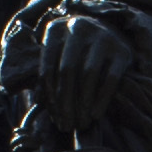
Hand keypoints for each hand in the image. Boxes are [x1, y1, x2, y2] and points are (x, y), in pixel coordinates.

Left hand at [1, 0, 151, 141]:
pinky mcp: (121, 50)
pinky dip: (101, 99)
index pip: (48, 66)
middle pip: (67, 71)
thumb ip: (44, 72)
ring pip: (88, 75)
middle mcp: (79, 27)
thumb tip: (30, 98)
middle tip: (65, 125)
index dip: (48, 95)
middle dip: (65, 102)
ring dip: (82, 103)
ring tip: (79, 122)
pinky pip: (110, 79)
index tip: (52, 117)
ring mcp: (102, 36)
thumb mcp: (56, 54)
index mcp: (56, 28)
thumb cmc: (76, 53)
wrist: (112, 35)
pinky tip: (95, 114)